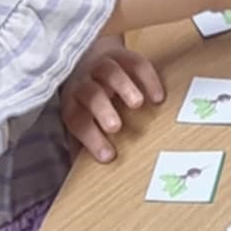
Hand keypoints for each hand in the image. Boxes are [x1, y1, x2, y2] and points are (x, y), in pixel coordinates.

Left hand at [62, 36, 164, 162]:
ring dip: (123, 87)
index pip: (77, 119)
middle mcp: (84, 81)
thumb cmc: (87, 96)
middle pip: (90, 93)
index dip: (90, 137)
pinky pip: (135, 62)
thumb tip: (81, 178)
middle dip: (102, 109)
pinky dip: (147, 78)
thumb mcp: (80, 117)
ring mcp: (102, 64)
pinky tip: (158, 97)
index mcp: (73, 101)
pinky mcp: (122, 53)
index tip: (109, 156)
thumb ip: (82, 144)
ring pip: (110, 71)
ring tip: (138, 104)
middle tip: (116, 127)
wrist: (88, 52)